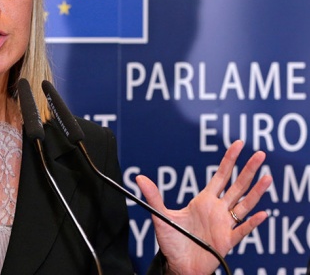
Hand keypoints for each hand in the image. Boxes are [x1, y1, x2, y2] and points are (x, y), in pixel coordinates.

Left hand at [136, 140, 271, 274]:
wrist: (178, 265)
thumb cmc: (171, 241)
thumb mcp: (160, 216)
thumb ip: (153, 196)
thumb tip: (139, 177)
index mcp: (204, 201)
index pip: (221, 175)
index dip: (230, 159)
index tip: (239, 144)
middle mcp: (217, 210)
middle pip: (237, 186)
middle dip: (248, 170)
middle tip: (260, 154)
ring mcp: (224, 224)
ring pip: (245, 204)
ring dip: (256, 192)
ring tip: (268, 177)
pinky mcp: (227, 241)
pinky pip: (242, 230)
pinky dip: (252, 223)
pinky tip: (261, 214)